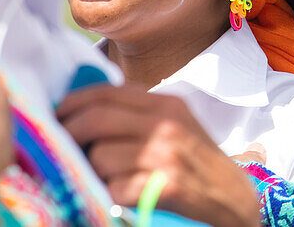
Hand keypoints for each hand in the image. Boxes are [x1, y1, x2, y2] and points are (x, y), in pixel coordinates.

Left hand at [57, 85, 260, 226]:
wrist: (237, 202)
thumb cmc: (200, 164)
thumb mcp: (176, 126)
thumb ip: (137, 114)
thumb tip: (82, 112)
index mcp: (166, 103)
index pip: (105, 92)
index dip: (73, 103)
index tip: (56, 115)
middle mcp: (166, 123)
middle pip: (95, 119)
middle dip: (69, 134)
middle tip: (60, 147)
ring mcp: (166, 155)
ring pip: (100, 156)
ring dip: (94, 171)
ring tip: (106, 178)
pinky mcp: (166, 186)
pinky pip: (115, 188)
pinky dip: (111, 195)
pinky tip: (123, 195)